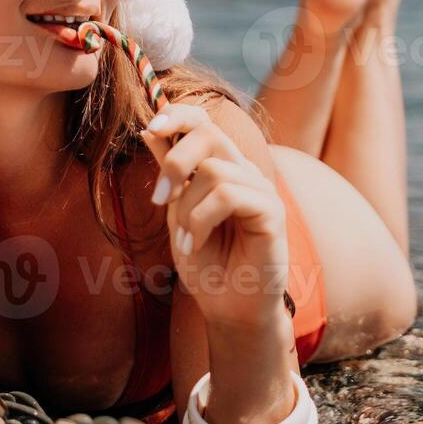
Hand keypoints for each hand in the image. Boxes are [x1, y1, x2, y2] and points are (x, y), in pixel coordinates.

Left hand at [138, 103, 289, 327]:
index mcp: (223, 167)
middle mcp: (245, 172)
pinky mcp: (272, 212)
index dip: (178, 115)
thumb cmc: (206, 264)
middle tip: (158, 199)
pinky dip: (201, 220)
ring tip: (185, 240)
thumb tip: (150, 129)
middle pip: (209, 134)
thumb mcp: (176, 213)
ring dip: (187, 208)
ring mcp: (261, 190)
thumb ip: (170, 173)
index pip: (204, 121)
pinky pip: (228, 196)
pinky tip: (196, 243)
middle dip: (174, 162)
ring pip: (214, 171)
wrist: (228, 308)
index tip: (151, 128)